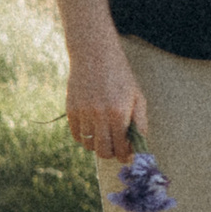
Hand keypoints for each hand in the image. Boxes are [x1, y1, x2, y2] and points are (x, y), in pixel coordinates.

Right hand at [64, 41, 148, 165]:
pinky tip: (92, 128)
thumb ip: (139, 123)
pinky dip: (84, 137)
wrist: (94, 55)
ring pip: (88, 145)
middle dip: (111, 154)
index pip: (121, 148)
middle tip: (115, 149)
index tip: (126, 156)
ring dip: (97, 145)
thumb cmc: (120, 76)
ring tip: (103, 135)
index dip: (125, 156)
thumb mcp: (137, 97)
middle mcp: (100, 115)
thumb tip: (139, 147)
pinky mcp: (70, 110)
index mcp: (119, 113)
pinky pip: (76, 135)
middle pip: (103, 151)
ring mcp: (83, 113)